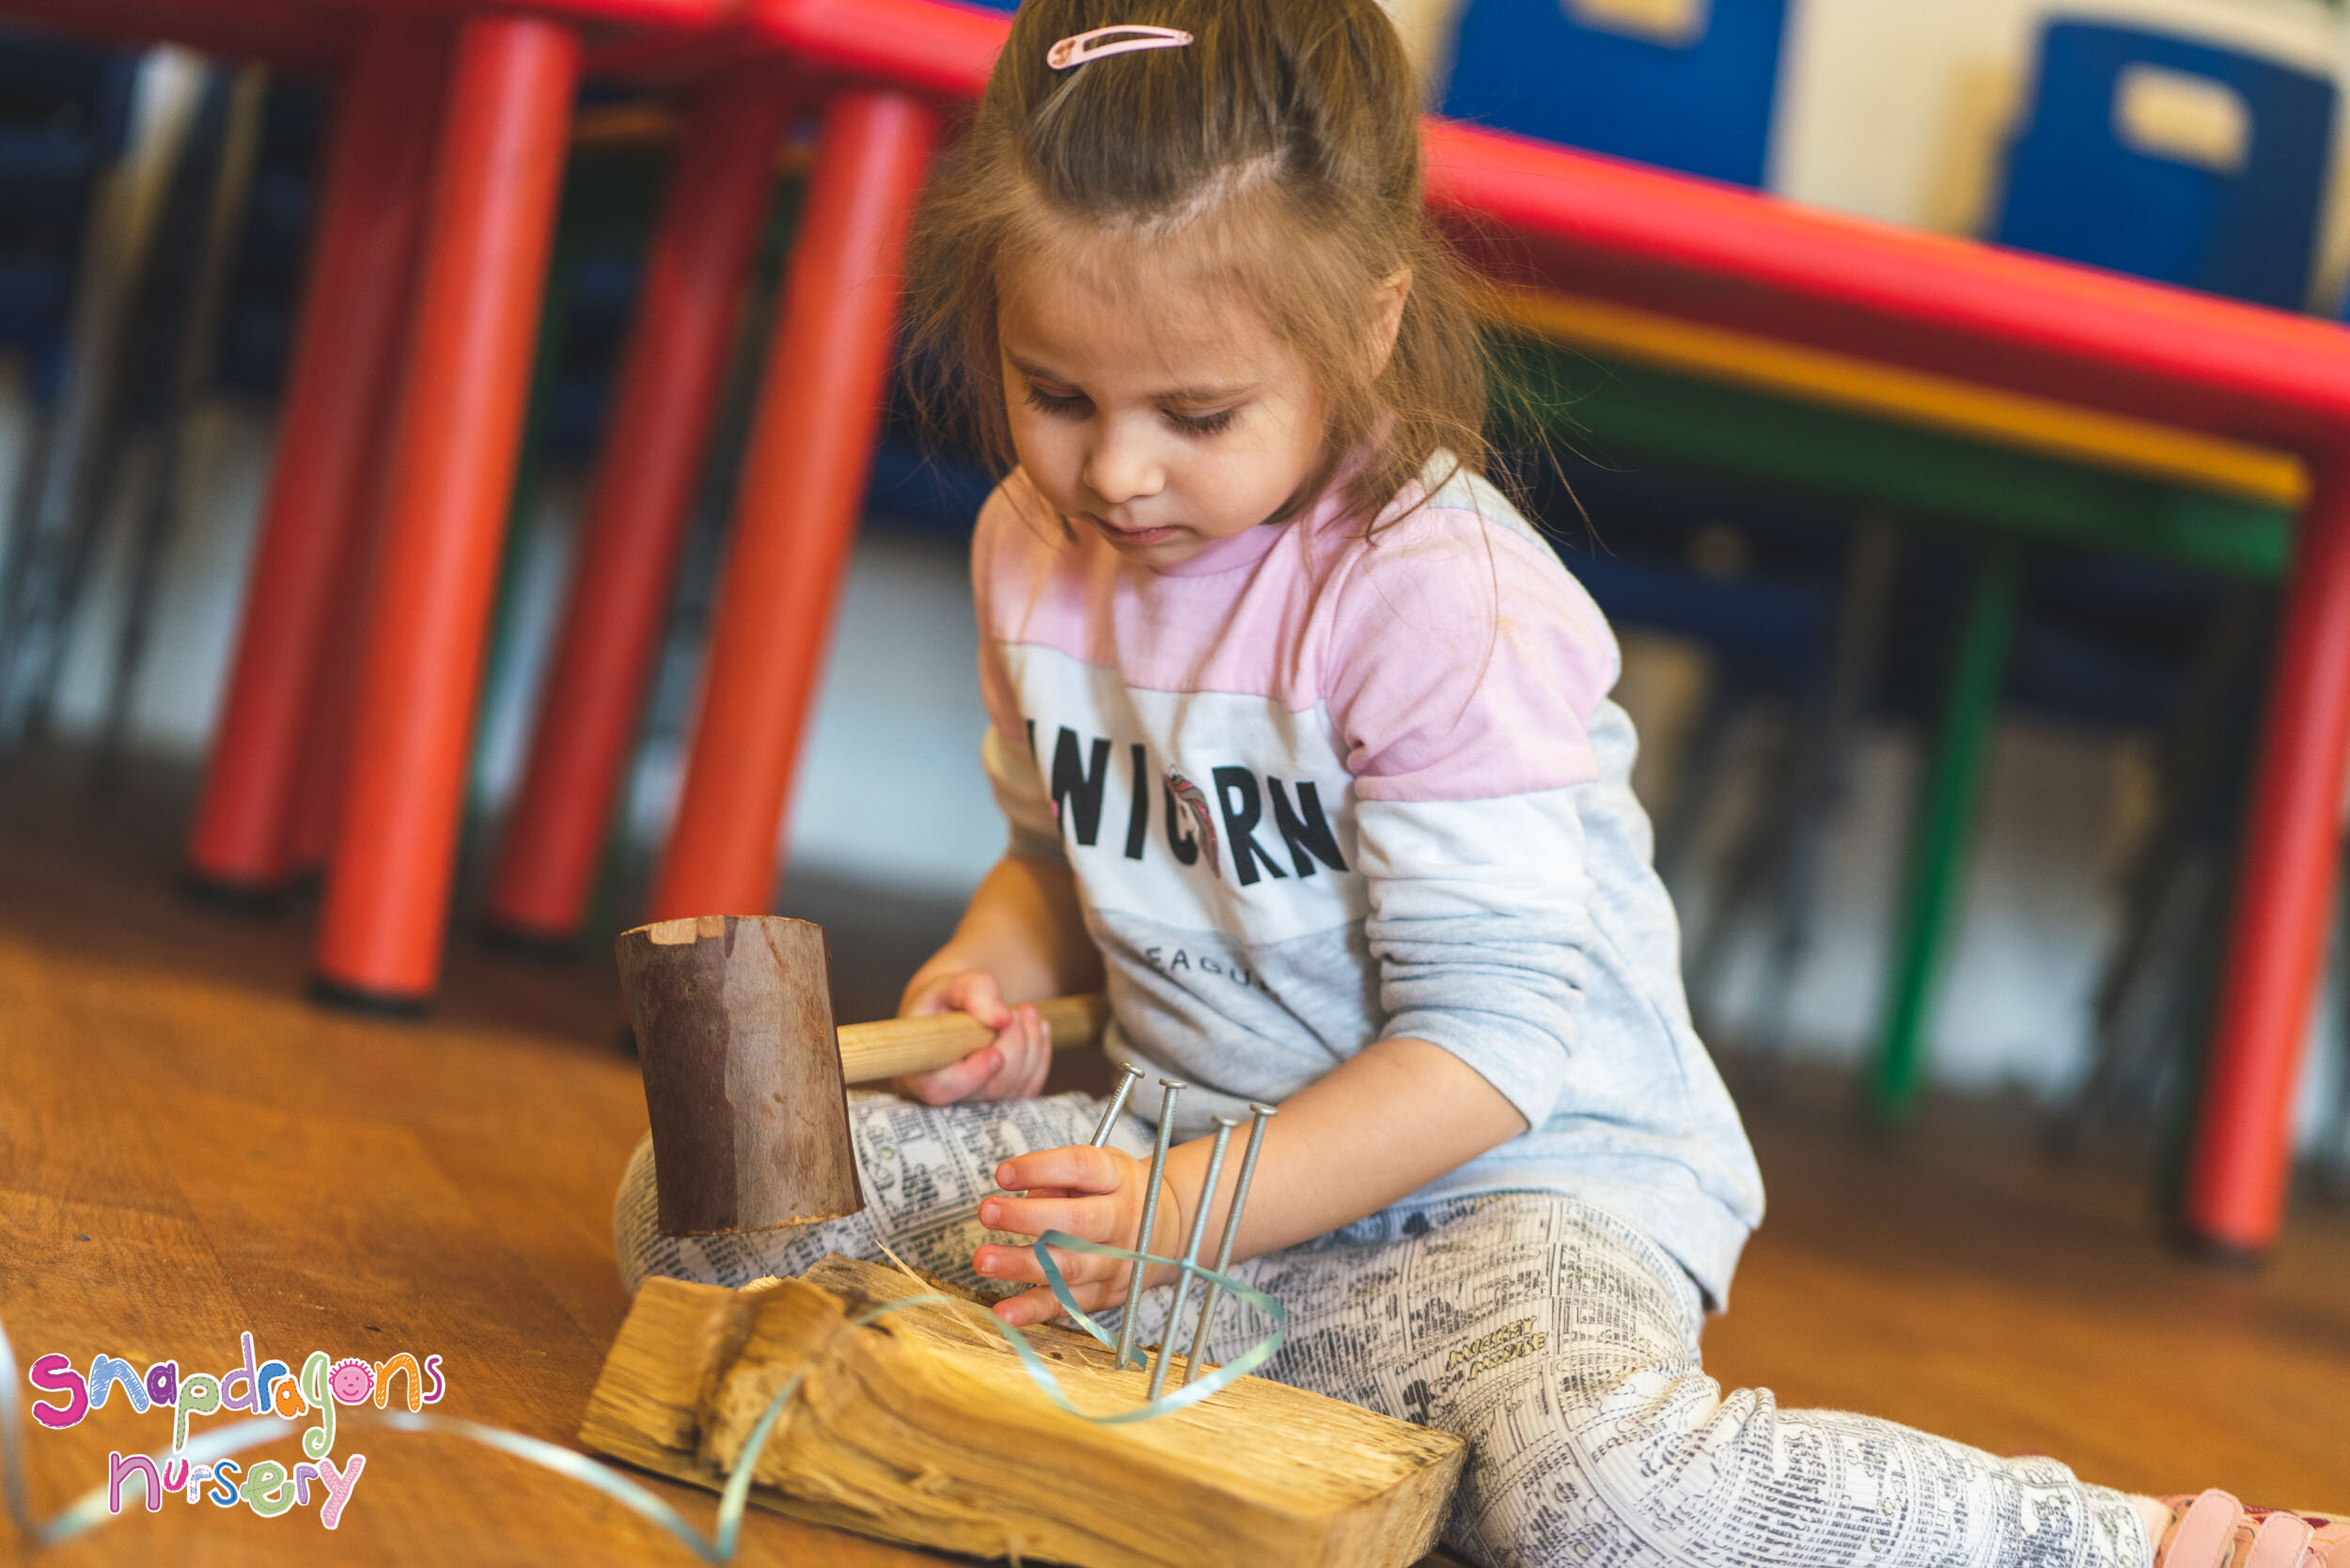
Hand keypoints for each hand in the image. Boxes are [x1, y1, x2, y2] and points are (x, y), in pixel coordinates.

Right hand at [893, 970, 1052, 1104]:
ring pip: (1017, 1087)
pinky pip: (1031, 1085)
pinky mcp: (1004, 1099)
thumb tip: (1002, 1018)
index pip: (940, 1090)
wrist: (954, 1012)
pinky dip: (1041, 1053)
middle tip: (1016, 1011)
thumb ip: (973, 992)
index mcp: (922, 1071)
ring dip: (1032, 1045)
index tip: (995, 1053)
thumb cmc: (946, 1000)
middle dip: (1015, 1046)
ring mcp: (979, 1101)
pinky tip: (1035, 1028)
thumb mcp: (951, 985)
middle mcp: (949, 1094)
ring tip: (1025, 1012)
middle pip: (992, 1087)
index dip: (971, 1076)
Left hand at [972, 1144, 1181, 1327]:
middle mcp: (1123, 1220)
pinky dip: (1033, 1310)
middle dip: (1028, 1218)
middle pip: (1077, 1221)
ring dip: (1022, 1265)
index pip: (1081, 1167)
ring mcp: (1117, 1262)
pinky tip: (1004, 1312)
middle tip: (986, 1212)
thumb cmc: (1116, 1192)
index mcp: (1118, 1178)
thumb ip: (1059, 1178)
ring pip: (1069, 1267)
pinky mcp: (1106, 1294)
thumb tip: (1023, 1203)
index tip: (1002, 1174)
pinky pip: (1067, 1303)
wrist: (1168, 1229)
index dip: (1041, 1169)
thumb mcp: (1100, 1168)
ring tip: (982, 1260)